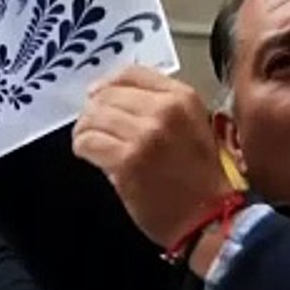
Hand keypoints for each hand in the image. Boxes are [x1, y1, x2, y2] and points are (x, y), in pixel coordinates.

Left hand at [72, 66, 235, 260]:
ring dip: (86, 130)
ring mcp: (145, 135)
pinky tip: (90, 155)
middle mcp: (164, 110)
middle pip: (107, 94)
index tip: (98, 96)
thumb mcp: (192, 124)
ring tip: (91, 142)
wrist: (207, 216)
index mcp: (182, 97)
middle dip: (94, 110)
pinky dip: (83, 147)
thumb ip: (160, 104)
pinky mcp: (127, 161)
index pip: (130, 73)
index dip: (108, 84)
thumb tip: (110, 94)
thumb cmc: (199, 175)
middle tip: (93, 126)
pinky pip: (88, 142)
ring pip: (93, 117)